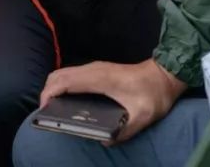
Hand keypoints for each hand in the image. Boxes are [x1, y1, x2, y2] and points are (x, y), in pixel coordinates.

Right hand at [40, 59, 186, 142]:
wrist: (165, 75)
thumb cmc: (154, 93)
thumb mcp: (143, 115)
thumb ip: (125, 131)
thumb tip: (105, 142)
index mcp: (99, 78)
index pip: (64, 81)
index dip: (49, 93)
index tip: (43, 109)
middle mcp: (93, 70)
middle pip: (58, 75)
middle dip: (46, 92)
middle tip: (45, 113)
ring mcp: (94, 68)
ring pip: (63, 73)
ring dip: (53, 88)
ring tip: (53, 108)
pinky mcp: (97, 70)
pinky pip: (71, 74)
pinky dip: (62, 85)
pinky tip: (66, 101)